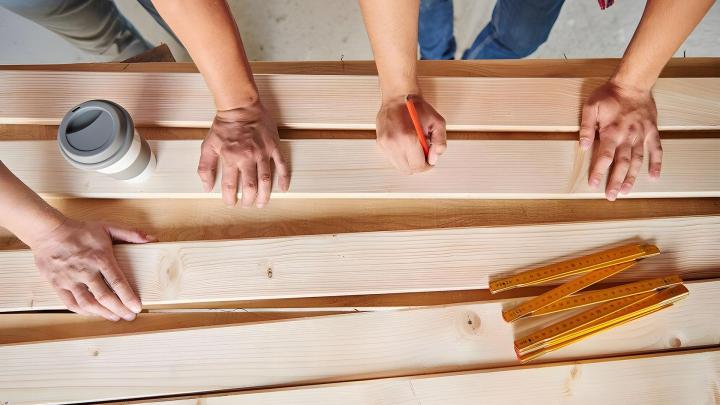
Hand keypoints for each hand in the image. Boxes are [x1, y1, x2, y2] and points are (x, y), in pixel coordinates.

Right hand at [28, 219, 155, 320]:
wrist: (48, 231)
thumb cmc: (80, 230)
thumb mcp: (108, 227)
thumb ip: (131, 233)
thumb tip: (152, 239)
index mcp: (100, 258)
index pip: (117, 282)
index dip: (128, 297)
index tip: (137, 307)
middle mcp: (86, 271)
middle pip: (105, 297)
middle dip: (120, 309)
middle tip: (130, 316)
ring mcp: (70, 279)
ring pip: (88, 303)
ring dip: (103, 314)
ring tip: (115, 317)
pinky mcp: (58, 285)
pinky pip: (71, 304)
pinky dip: (84, 311)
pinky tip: (94, 313)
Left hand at [197, 101, 289, 207]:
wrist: (240, 106)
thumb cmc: (224, 126)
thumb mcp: (208, 145)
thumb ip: (206, 167)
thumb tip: (207, 187)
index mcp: (230, 158)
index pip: (230, 186)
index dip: (230, 198)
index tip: (231, 203)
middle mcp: (247, 157)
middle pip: (250, 187)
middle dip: (249, 200)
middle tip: (247, 205)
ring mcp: (262, 152)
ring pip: (266, 180)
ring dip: (264, 195)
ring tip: (261, 203)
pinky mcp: (274, 147)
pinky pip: (281, 165)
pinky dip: (284, 178)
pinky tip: (283, 188)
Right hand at [376, 95, 446, 173]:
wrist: (398, 96)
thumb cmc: (417, 107)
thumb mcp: (437, 122)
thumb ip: (440, 142)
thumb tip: (434, 158)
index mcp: (409, 138)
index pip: (418, 166)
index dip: (427, 166)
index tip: (430, 161)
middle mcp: (394, 143)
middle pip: (408, 169)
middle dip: (418, 165)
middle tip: (424, 155)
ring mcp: (385, 144)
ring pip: (399, 166)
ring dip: (408, 161)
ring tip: (414, 148)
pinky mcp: (380, 143)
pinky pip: (392, 158)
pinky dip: (400, 156)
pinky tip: (405, 144)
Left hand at [579, 80, 661, 200]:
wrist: (633, 83)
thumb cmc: (609, 95)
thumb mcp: (590, 107)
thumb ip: (586, 127)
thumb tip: (582, 145)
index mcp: (611, 132)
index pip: (604, 157)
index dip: (599, 172)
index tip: (594, 185)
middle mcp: (627, 137)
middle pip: (622, 163)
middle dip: (615, 181)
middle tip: (611, 196)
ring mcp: (641, 135)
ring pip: (638, 160)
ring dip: (632, 177)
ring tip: (625, 191)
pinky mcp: (652, 131)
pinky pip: (657, 150)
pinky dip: (656, 163)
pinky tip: (654, 177)